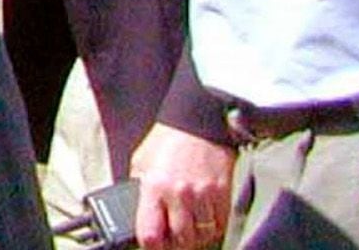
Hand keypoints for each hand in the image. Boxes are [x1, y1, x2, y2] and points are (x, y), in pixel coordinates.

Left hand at [130, 123, 234, 249]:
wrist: (198, 121)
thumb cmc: (166, 140)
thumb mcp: (141, 162)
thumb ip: (139, 188)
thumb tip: (136, 212)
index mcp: (154, 186)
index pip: (151, 233)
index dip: (150, 246)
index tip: (150, 245)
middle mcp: (179, 194)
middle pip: (180, 240)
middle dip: (173, 246)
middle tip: (170, 242)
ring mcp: (203, 195)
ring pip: (201, 236)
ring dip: (193, 239)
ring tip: (186, 233)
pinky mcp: (222, 193)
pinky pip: (219, 225)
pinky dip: (211, 230)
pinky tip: (202, 223)